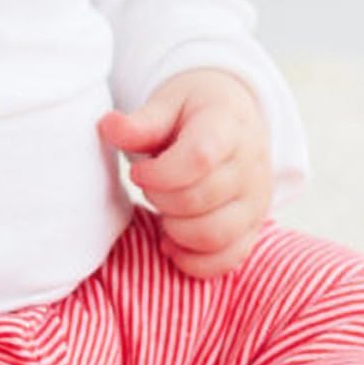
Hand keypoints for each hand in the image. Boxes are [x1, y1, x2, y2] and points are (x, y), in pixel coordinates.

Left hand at [97, 68, 272, 278]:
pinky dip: (192, 260)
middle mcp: (250, 166)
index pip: (198, 158)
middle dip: (159, 199)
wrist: (233, 121)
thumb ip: (140, 123)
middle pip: (198, 200)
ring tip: (163, 211)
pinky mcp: (253, 228)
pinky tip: (171, 241)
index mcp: (228, 126)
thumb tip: (108, 126)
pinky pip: (226, 260)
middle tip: (149, 188)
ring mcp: (255, 201)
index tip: (137, 171)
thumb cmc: (193, 113)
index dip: (158, 174)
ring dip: (174, 230)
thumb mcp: (167, 104)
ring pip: (212, 235)